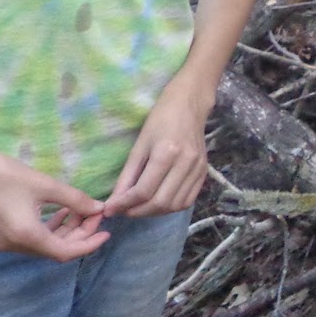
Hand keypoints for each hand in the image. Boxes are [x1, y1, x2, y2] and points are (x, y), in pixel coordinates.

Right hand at [0, 147, 109, 261]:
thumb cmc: (8, 175)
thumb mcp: (47, 186)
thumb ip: (76, 200)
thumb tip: (99, 208)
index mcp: (27, 237)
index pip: (65, 252)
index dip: (89, 244)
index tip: (107, 232)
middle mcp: (13, 246)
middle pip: (54, 249)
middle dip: (79, 234)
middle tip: (94, 213)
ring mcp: (2, 243)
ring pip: (42, 245)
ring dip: (63, 231)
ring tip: (79, 211)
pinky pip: (29, 240)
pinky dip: (47, 230)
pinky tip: (59, 213)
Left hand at [104, 77, 212, 217]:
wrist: (189, 104)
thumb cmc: (160, 118)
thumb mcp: (139, 145)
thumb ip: (127, 175)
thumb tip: (115, 202)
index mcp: (166, 152)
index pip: (143, 190)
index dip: (124, 204)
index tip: (110, 209)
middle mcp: (185, 163)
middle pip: (160, 202)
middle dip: (138, 212)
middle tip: (124, 210)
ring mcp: (198, 169)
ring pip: (174, 205)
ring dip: (154, 212)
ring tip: (140, 207)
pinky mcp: (205, 172)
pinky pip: (187, 200)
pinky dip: (171, 207)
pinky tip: (159, 202)